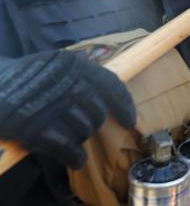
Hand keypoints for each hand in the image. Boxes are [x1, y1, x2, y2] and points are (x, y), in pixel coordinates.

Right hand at [0, 50, 135, 168]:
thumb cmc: (24, 78)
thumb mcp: (55, 65)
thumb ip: (80, 75)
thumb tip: (108, 97)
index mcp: (75, 64)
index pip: (111, 84)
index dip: (124, 104)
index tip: (129, 120)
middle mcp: (68, 82)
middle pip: (98, 111)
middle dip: (93, 124)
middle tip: (82, 128)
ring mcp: (52, 105)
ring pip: (84, 129)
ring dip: (80, 138)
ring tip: (69, 137)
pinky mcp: (35, 127)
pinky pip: (68, 147)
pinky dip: (75, 156)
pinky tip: (77, 160)